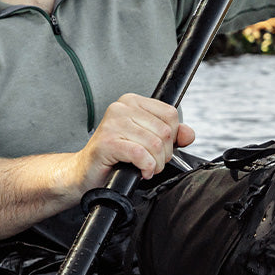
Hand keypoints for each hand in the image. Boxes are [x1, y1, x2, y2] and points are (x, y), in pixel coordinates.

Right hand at [78, 93, 195, 185]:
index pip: (170, 114)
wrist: (85, 172)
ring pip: (154, 144)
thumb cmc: (115, 156)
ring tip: (146, 168)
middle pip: (164, 131)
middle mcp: (121, 107)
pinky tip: (141, 171)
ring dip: (155, 163)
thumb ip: (171, 135)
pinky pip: (140, 154)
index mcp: (132, 101)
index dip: (172, 137)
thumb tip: (189, 134)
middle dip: (164, 154)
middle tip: (152, 162)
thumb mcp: (147, 141)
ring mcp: (112, 123)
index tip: (160, 148)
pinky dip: (146, 167)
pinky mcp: (107, 142)